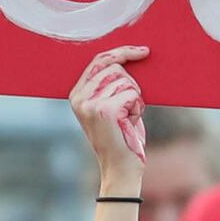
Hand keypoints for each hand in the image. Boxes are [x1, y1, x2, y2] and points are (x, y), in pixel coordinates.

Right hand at [69, 46, 148, 184]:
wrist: (121, 168)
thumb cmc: (122, 137)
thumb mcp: (111, 106)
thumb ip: (111, 84)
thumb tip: (128, 56)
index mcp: (77, 94)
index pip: (99, 60)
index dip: (122, 52)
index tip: (143, 51)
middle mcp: (79, 97)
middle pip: (115, 68)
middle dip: (131, 84)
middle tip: (130, 108)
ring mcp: (90, 104)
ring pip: (126, 81)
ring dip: (135, 98)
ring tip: (128, 118)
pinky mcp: (105, 110)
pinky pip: (132, 94)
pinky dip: (138, 108)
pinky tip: (130, 122)